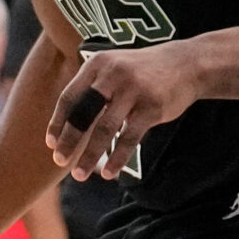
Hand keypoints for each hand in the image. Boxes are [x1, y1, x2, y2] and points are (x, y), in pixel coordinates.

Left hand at [47, 44, 207, 180]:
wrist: (187, 64)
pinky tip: (108, 173)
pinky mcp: (152, 107)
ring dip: (90, 155)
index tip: (51, 144)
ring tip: (79, 174)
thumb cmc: (142, 71)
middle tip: (59, 161)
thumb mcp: (113, 67)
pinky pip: (129, 138)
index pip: (70, 97)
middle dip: (69, 140)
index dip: (58, 122)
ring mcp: (134, 91)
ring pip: (105, 129)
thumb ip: (91, 88)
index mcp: (97, 65)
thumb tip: (66, 124)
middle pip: (83, 113)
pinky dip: (117, 158)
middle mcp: (113, 75)